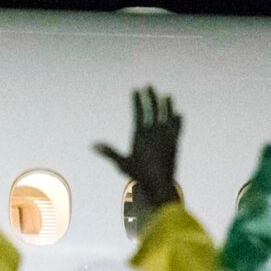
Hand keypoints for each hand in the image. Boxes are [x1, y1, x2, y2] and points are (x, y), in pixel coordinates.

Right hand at [95, 87, 181, 214]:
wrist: (159, 184)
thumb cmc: (138, 175)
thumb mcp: (121, 163)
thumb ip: (109, 152)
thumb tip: (93, 145)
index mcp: (141, 136)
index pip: (139, 113)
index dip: (138, 100)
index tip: (136, 90)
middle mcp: (155, 134)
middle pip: (153, 110)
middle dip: (151, 97)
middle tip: (149, 86)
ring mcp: (166, 137)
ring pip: (167, 117)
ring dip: (166, 105)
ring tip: (166, 95)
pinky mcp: (175, 143)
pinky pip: (177, 128)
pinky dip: (177, 121)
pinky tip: (177, 115)